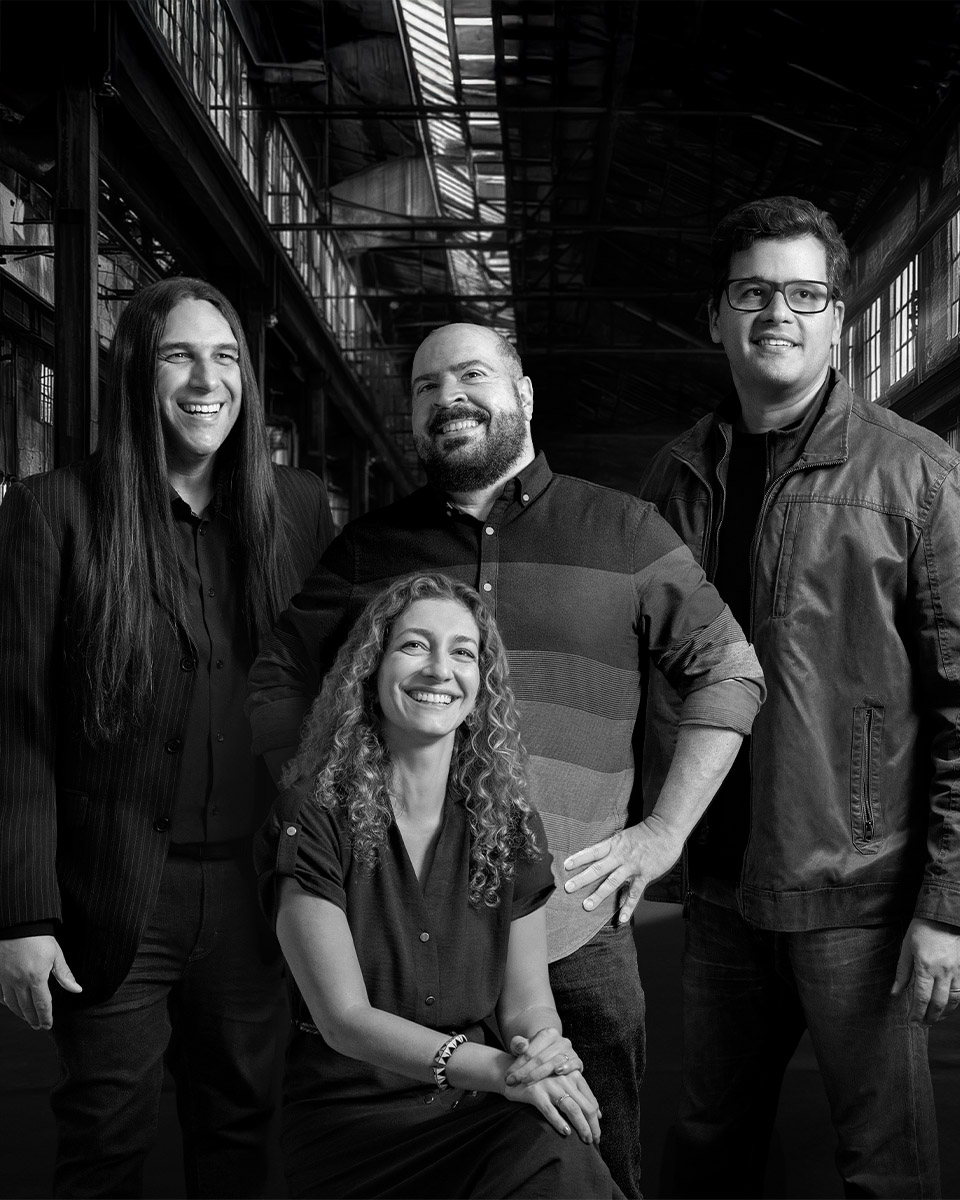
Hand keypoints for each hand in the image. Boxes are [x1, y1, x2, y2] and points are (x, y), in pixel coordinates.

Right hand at [0, 935, 80, 1028]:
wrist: (17, 924)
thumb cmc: (39, 937)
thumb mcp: (56, 954)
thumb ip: (65, 974)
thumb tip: (77, 989)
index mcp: (36, 978)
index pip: (42, 1004)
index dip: (46, 1017)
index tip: (48, 1025)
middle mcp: (19, 982)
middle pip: (26, 1008)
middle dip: (34, 1019)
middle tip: (39, 1026)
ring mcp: (6, 980)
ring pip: (12, 1004)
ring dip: (21, 1015)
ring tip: (28, 1019)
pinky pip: (1, 996)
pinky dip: (7, 1004)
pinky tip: (12, 1006)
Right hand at [503, 1068, 600, 1143]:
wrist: (514, 1072)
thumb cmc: (542, 1080)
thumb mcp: (563, 1081)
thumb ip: (580, 1094)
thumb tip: (599, 1114)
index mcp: (573, 1075)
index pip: (591, 1100)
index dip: (596, 1118)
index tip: (597, 1132)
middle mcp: (564, 1078)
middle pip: (585, 1106)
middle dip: (593, 1126)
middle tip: (594, 1141)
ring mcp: (550, 1086)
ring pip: (572, 1109)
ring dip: (582, 1127)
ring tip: (586, 1140)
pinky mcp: (536, 1093)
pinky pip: (550, 1111)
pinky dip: (560, 1123)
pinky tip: (566, 1132)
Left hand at [504, 1027, 581, 1086]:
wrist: (551, 1054)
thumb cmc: (534, 1053)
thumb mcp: (523, 1046)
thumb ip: (518, 1043)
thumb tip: (521, 1046)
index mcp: (547, 1033)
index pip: (530, 1051)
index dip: (517, 1065)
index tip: (507, 1076)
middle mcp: (560, 1040)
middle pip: (540, 1058)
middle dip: (524, 1072)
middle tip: (512, 1082)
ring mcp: (570, 1051)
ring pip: (554, 1062)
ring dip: (539, 1074)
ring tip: (526, 1082)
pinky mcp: (577, 1061)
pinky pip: (574, 1064)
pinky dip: (567, 1067)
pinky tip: (558, 1072)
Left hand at [563, 814, 684, 923]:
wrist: (666, 829)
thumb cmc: (646, 833)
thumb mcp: (625, 837)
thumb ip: (613, 849)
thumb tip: (601, 860)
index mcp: (614, 844)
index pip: (592, 851)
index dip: (579, 858)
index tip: (565, 866)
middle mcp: (620, 855)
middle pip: (597, 868)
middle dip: (582, 879)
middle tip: (567, 888)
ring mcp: (632, 866)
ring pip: (612, 882)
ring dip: (598, 895)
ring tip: (586, 906)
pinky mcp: (645, 875)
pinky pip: (634, 894)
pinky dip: (627, 908)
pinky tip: (621, 919)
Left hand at [891, 917, 959, 1023]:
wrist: (944, 917)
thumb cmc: (922, 930)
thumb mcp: (906, 948)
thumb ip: (902, 972)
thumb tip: (895, 992)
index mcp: (926, 966)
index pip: (921, 997)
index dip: (916, 1013)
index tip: (911, 1022)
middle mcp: (943, 972)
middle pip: (938, 1003)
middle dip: (930, 1017)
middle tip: (922, 1026)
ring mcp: (956, 971)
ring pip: (953, 1000)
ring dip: (943, 1013)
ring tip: (934, 1020)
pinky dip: (954, 1003)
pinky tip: (947, 1007)